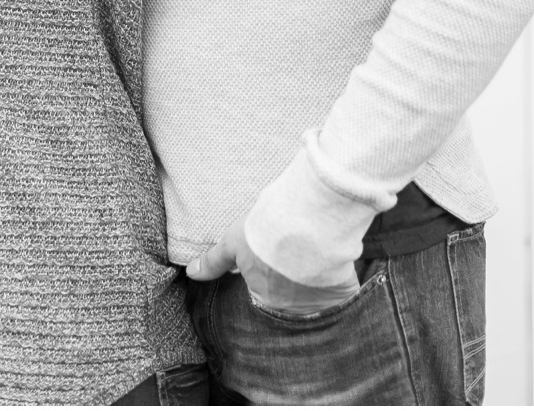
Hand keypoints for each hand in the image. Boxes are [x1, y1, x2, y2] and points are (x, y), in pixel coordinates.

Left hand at [187, 216, 359, 316]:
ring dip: (314, 288)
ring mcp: (319, 304)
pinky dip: (340, 288)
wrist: (305, 224)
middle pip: (291, 302)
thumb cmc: (265, 233)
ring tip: (313, 262)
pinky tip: (336, 270)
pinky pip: (342, 298)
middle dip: (291, 287)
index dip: (268, 279)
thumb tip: (191, 273)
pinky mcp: (342, 295)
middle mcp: (291, 308)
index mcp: (264, 298)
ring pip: (316, 301)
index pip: (264, 297)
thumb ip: (214, 262)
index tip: (273, 265)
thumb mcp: (232, 243)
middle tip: (293, 263)